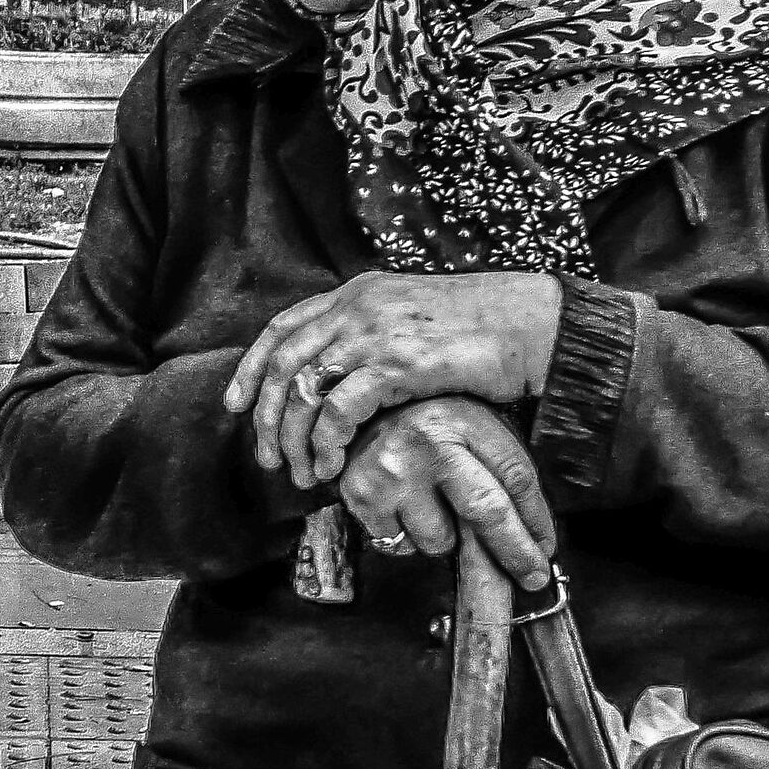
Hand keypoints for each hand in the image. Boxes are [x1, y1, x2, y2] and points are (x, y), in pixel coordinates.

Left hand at [222, 272, 562, 483]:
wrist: (532, 325)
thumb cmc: (481, 332)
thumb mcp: (412, 321)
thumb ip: (372, 338)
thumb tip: (342, 378)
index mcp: (356, 294)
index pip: (281, 329)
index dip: (251, 369)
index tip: (236, 405)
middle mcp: (357, 307)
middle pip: (284, 364)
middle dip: (265, 417)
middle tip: (268, 460)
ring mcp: (375, 333)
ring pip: (305, 390)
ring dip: (295, 439)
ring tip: (303, 474)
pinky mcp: (399, 364)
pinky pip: (340, 409)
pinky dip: (329, 442)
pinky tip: (336, 466)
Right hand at [338, 396, 556, 589]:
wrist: (361, 410)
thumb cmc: (427, 425)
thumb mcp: (474, 431)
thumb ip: (505, 476)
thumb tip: (537, 540)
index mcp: (462, 420)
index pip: (514, 477)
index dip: (536, 522)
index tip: (545, 553)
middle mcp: (426, 442)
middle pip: (485, 512)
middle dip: (515, 553)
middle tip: (531, 577)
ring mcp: (391, 471)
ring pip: (438, 540)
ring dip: (443, 537)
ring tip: (431, 505)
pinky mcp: (361, 495)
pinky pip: (400, 544)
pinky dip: (406, 536)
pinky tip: (403, 506)